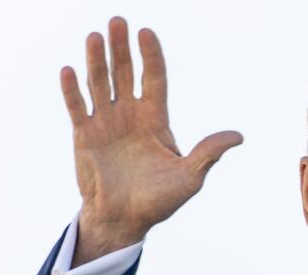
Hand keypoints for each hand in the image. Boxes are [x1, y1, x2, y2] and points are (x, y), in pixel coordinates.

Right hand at [62, 18, 242, 263]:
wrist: (124, 220)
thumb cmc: (159, 201)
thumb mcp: (190, 177)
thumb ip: (208, 153)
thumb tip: (238, 136)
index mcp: (155, 119)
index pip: (154, 78)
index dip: (151, 55)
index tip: (146, 32)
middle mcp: (130, 114)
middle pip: (125, 72)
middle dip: (122, 48)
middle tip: (118, 22)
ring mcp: (106, 123)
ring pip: (100, 83)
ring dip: (96, 61)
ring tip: (95, 36)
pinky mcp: (85, 136)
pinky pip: (78, 107)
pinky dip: (72, 90)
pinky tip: (69, 70)